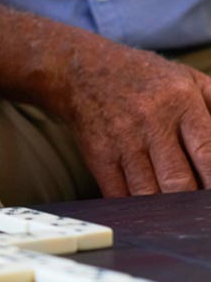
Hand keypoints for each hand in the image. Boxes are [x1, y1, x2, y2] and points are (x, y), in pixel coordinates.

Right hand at [62, 40, 210, 195]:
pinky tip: (149, 206)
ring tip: (177, 211)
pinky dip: (137, 207)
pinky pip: (121, 195)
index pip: (208, 154)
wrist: (83, 70)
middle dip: (193, 202)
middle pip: (180, 182)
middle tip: (199, 210)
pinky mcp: (98, 154)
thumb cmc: (145, 78)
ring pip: (150, 195)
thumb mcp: (188, 79)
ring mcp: (121, 139)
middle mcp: (150, 119)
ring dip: (166, 209)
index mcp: (180, 100)